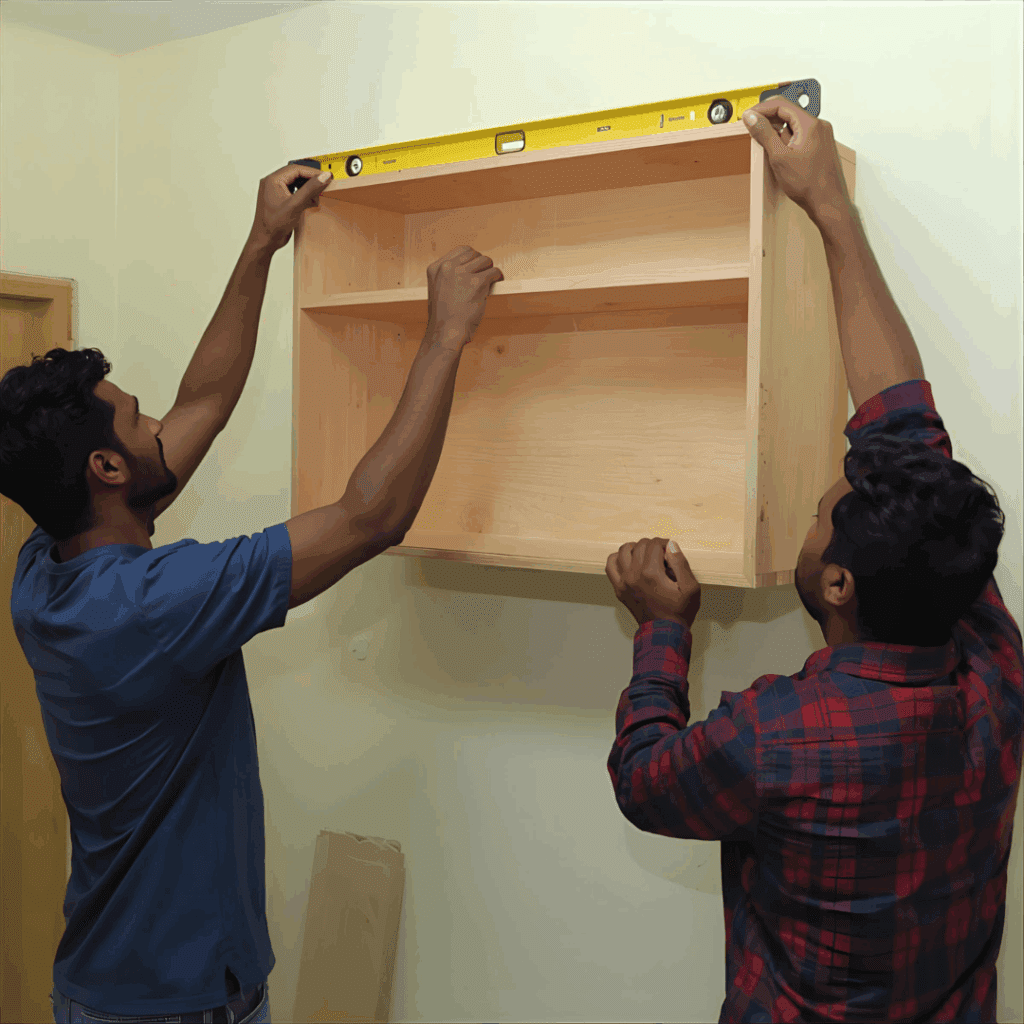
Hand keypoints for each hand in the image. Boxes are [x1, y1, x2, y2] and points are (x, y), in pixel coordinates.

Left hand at [248, 164, 333, 252]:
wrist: (265, 240)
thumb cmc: (272, 225)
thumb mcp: (295, 205)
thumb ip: (310, 189)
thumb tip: (323, 177)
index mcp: (272, 180)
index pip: (296, 169)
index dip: (313, 172)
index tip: (326, 177)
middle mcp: (273, 183)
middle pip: (296, 174)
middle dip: (311, 180)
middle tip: (324, 185)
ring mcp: (276, 191)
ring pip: (296, 183)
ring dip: (308, 188)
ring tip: (317, 195)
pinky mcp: (280, 200)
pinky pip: (294, 192)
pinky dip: (304, 196)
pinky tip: (310, 202)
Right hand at [425, 245, 503, 340]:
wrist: (446, 332)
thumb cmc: (443, 319)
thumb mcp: (438, 291)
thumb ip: (449, 278)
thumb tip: (468, 270)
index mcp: (436, 269)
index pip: (460, 251)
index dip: (471, 258)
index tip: (476, 266)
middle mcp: (448, 268)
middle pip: (473, 253)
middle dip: (481, 263)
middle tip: (485, 274)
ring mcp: (462, 274)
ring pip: (485, 260)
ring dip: (490, 269)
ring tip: (491, 279)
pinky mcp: (476, 282)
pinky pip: (493, 271)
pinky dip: (498, 276)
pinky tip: (497, 281)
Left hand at [606, 537, 700, 629]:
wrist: (664, 632)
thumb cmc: (679, 611)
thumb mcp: (691, 588)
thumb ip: (681, 563)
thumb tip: (670, 545)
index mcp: (651, 574)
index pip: (654, 544)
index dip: (664, 543)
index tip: (670, 551)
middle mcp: (634, 575)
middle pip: (639, 545)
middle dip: (652, 546)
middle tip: (661, 556)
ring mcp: (623, 582)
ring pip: (623, 551)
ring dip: (635, 548)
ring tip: (645, 555)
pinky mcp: (618, 589)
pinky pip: (610, 565)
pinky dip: (617, 559)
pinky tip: (629, 562)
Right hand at [742, 97, 851, 223]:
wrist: (827, 203)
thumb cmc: (810, 184)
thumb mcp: (779, 157)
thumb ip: (764, 134)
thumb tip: (752, 117)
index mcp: (811, 124)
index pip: (781, 104)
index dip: (761, 109)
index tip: (748, 116)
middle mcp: (819, 126)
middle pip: (788, 112)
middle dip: (768, 121)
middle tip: (753, 131)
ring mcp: (821, 136)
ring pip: (793, 124)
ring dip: (778, 133)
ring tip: (770, 150)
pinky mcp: (819, 146)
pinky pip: (800, 135)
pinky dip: (787, 141)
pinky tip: (781, 155)